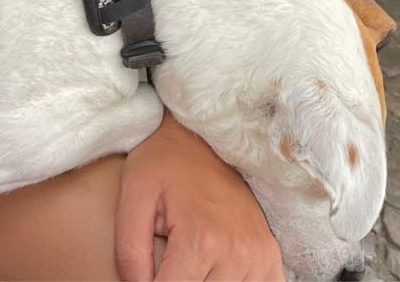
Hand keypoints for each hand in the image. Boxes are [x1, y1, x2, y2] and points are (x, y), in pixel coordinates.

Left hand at [114, 111, 285, 281]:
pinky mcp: (270, 254)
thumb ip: (130, 250)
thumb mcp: (134, 194)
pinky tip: (217, 272)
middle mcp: (236, 253)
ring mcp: (258, 255)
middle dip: (177, 281)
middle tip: (168, 261)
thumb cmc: (162, 160)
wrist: (200, 132)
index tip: (147, 274)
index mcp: (200, 240)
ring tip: (188, 263)